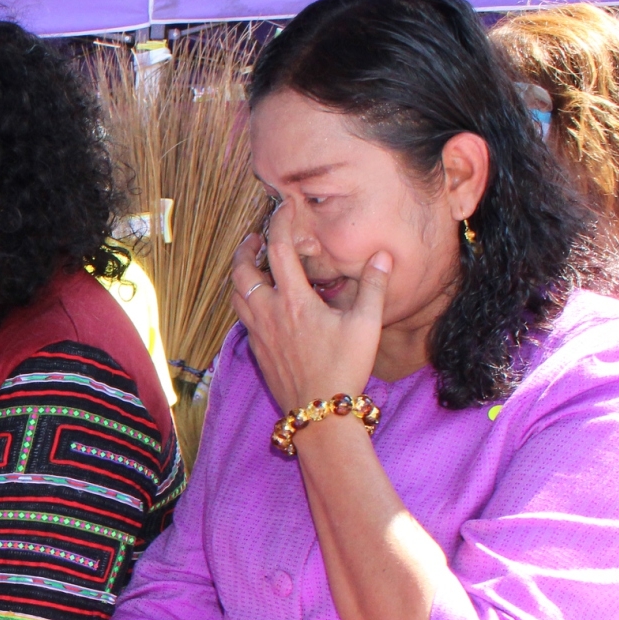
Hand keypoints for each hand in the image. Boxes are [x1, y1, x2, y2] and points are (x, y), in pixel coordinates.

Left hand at [230, 208, 388, 412]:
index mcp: (294, 301)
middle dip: (246, 248)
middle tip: (256, 238)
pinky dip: (244, 299)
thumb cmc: (344, 368)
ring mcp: (259, 332)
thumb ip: (374, 286)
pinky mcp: (257, 349)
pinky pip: (241, 316)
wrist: (319, 411)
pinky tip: (259, 301)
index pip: (279, 249)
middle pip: (242, 270)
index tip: (283, 208)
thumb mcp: (367, 324)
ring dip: (240, 274)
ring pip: (236, 294)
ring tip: (253, 265)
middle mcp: (269, 313)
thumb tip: (382, 255)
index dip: (279, 223)